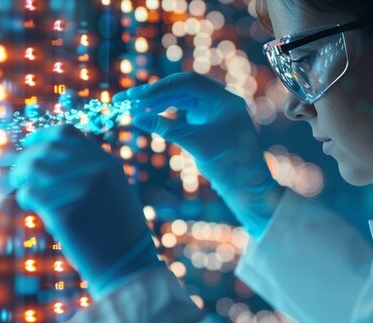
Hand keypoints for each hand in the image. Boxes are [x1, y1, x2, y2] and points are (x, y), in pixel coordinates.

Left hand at [9, 125, 160, 298]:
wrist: (128, 265)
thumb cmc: (117, 232)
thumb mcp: (114, 192)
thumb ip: (91, 172)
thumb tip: (51, 161)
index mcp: (107, 163)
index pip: (66, 133)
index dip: (41, 136)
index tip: (28, 145)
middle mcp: (95, 171)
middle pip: (45, 149)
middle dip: (25, 160)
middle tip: (18, 177)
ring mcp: (82, 190)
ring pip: (33, 169)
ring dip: (21, 178)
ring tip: (22, 190)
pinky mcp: (67, 212)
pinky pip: (31, 194)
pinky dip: (25, 198)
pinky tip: (32, 207)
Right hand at [114, 72, 281, 238]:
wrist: (248, 188)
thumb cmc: (230, 166)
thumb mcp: (196, 145)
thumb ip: (166, 129)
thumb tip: (136, 117)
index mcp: (224, 99)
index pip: (188, 83)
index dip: (159, 88)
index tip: (136, 96)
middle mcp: (218, 100)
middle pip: (180, 89)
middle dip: (152, 94)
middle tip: (124, 99)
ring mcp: (211, 111)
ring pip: (178, 100)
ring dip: (155, 104)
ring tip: (130, 109)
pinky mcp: (205, 123)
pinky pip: (180, 113)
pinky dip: (163, 115)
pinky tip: (146, 116)